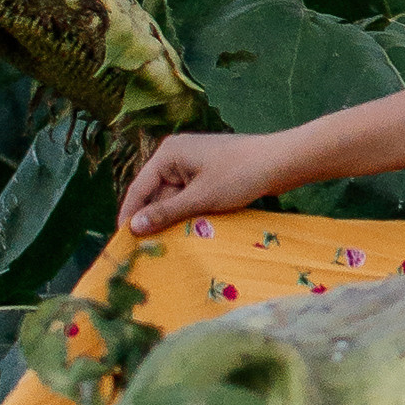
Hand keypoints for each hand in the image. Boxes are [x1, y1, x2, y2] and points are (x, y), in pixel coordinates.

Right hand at [118, 132, 293, 237]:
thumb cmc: (240, 175)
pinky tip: (187, 234)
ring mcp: (194, 164)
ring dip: (172, 219)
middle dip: (153, 220)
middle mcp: (177, 156)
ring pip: (174, 198)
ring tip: (165, 247)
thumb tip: (132, 227)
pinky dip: (189, 213)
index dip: (129, 215)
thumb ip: (166, 213)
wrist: (282, 162)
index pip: (139, 188)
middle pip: (156, 194)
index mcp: (168, 154)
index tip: (122, 241)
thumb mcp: (200, 198)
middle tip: (145, 251)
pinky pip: (190, 196)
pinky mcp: (209, 174)